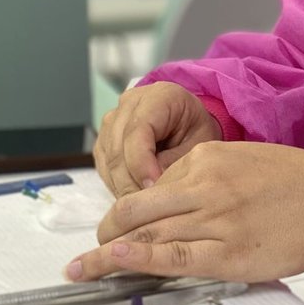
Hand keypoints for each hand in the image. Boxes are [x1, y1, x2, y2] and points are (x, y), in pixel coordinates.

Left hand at [67, 142, 303, 283]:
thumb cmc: (298, 183)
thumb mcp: (246, 160)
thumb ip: (208, 176)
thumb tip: (175, 200)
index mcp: (207, 156)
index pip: (151, 186)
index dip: (130, 210)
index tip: (116, 225)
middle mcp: (204, 185)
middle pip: (136, 208)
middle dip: (106, 230)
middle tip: (91, 250)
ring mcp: (214, 219)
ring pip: (146, 234)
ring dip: (107, 253)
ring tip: (81, 269)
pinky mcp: (226, 253)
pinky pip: (172, 256)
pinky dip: (138, 259)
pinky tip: (114, 261)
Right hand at [94, 81, 222, 198]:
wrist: (188, 123)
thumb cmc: (196, 131)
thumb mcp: (199, 144)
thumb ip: (175, 163)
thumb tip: (151, 189)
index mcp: (157, 97)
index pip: (137, 132)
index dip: (142, 165)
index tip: (154, 190)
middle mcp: (128, 104)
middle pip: (119, 150)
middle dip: (133, 183)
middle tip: (151, 208)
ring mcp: (111, 123)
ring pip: (109, 163)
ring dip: (125, 188)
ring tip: (147, 206)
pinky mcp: (104, 142)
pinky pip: (105, 170)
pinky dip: (119, 187)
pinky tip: (137, 198)